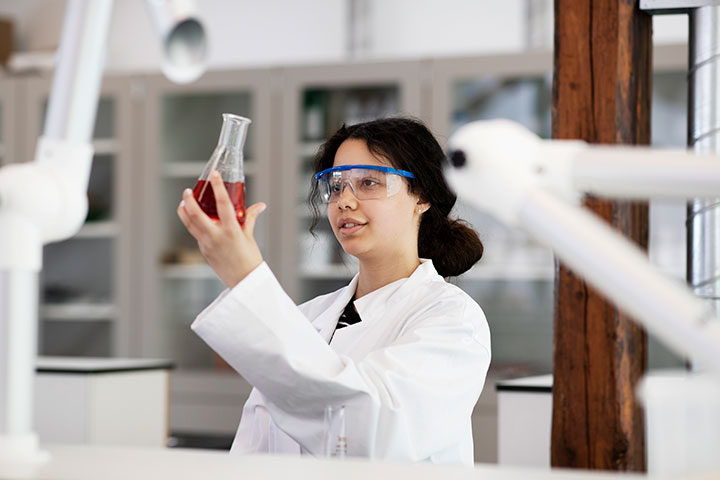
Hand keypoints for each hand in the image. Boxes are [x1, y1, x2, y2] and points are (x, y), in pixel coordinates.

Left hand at [177, 171, 265, 287]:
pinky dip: (193, 224)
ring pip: (190, 224)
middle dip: (189, 201)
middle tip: (187, 191)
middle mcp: (216, 237)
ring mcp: (207, 245)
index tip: (214, 175)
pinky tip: (194, 219)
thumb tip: (260, 205)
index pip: (223, 204)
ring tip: (183, 203)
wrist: (244, 280)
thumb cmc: (250, 259)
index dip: (218, 188)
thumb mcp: (250, 236)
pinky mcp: (203, 251)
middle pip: (196, 215)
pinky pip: (195, 234)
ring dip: (184, 212)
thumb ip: (250, 218)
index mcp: (231, 231)